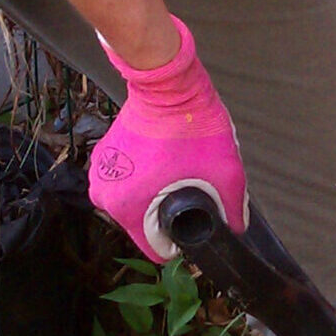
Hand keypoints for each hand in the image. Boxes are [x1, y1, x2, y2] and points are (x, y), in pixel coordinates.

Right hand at [88, 14, 248, 260]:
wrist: (168, 85)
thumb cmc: (193, 127)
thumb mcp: (226, 173)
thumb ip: (232, 210)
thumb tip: (234, 230)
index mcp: (128, 207)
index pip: (156, 250)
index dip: (182, 243)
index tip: (197, 222)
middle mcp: (105, 196)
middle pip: (145, 228)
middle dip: (170, 215)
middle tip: (191, 186)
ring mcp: (100, 176)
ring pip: (136, 207)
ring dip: (157, 198)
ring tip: (177, 171)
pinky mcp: (102, 159)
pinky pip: (127, 185)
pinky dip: (145, 181)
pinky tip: (164, 162)